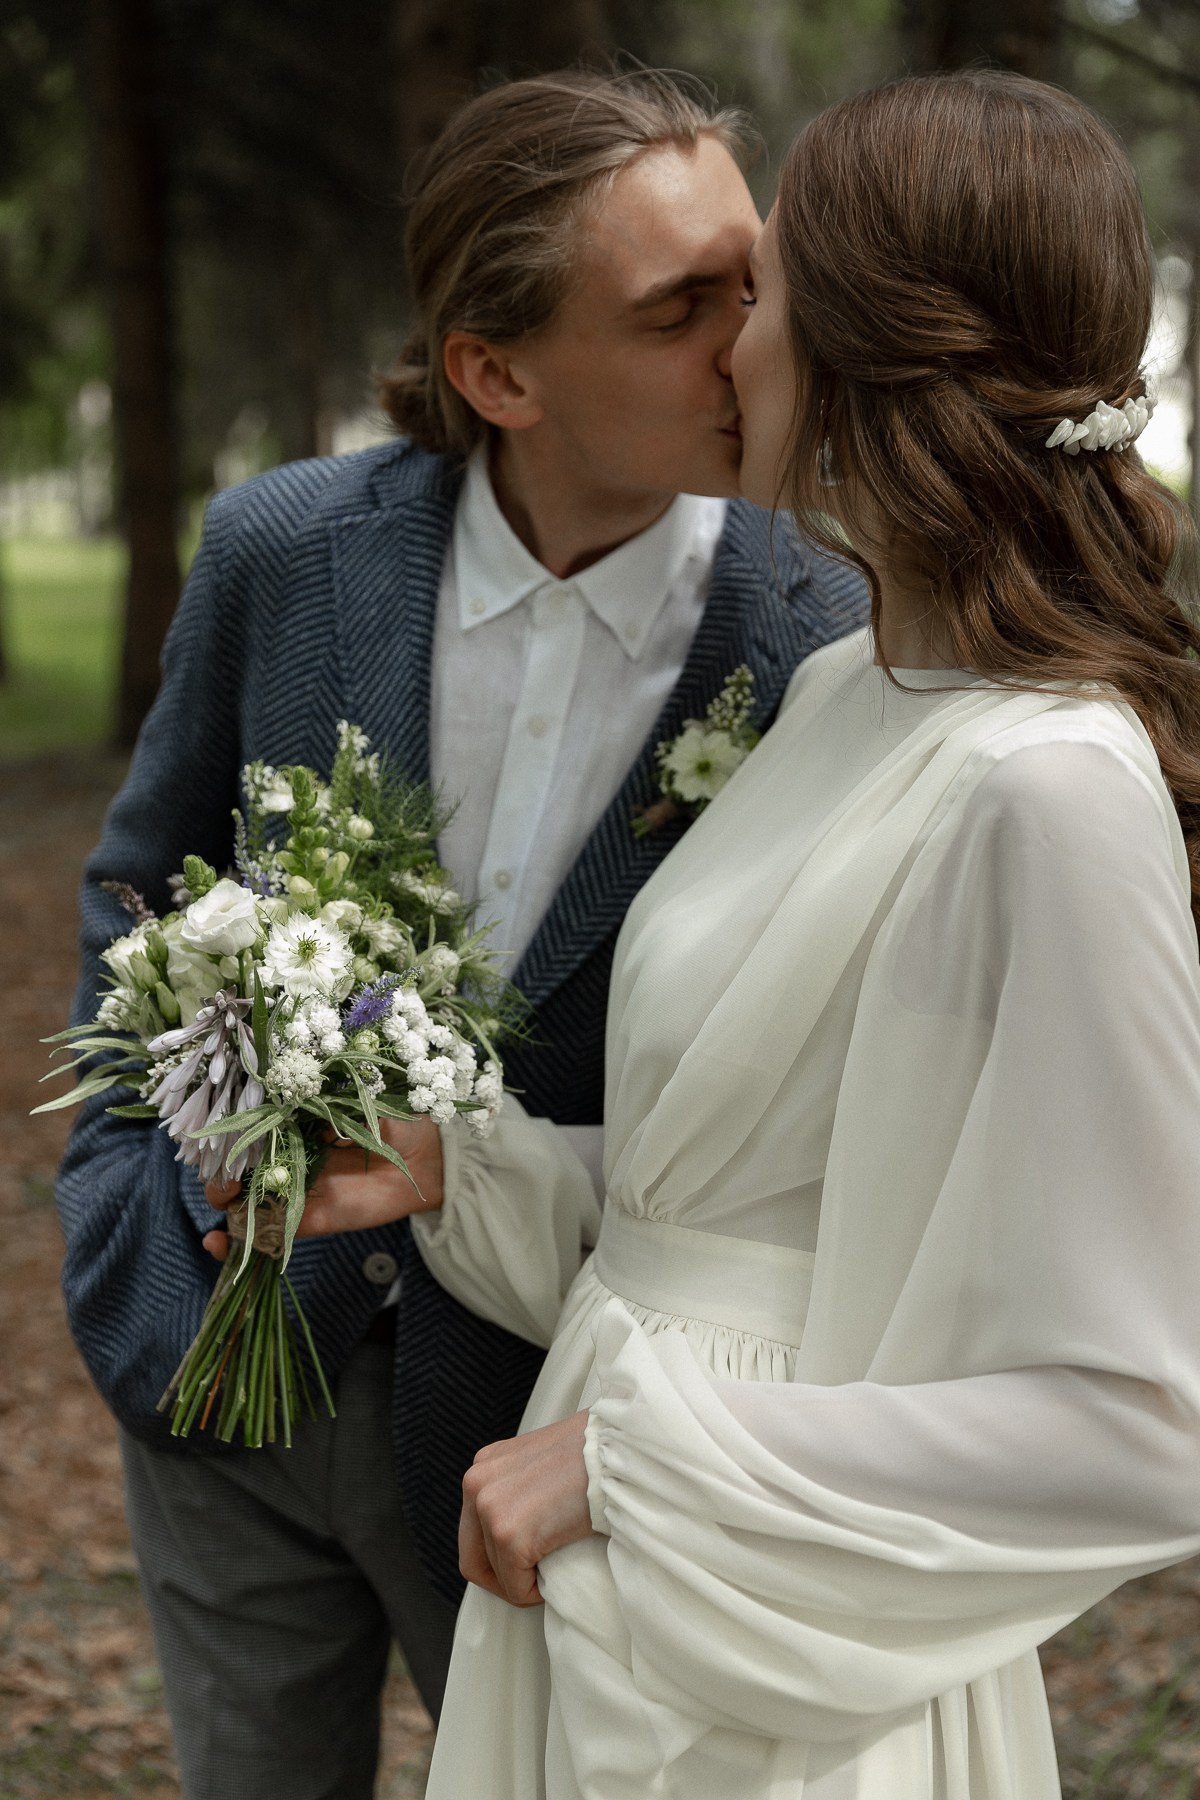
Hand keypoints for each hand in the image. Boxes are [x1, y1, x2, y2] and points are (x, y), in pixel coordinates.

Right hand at [201, 1115, 443, 1260]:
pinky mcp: (310, 1219)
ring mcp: (299, 1190)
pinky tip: (220, 1241)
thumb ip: (314, 1103)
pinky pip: (273, 1231)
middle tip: (219, 1180)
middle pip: (243, 1171)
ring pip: (250, 1203)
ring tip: (219, 1206)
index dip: (228, 1141)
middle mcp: (291, 1158)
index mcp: (296, 1125)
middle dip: (221, 1177)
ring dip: (225, 1209)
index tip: (214, 1146)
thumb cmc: (394, 1117)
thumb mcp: (351, 1097)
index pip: (249, 1133)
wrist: (429, 1155)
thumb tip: (278, 1100)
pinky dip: (245, 1239)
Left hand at [459, 1411, 593, 1606]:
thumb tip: (522, 1525)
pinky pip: (516, 1587)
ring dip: (523, 1582)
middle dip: (502, 1578)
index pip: (474, 1529)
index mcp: (485, 1464)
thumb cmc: (594, 1454)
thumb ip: (521, 1487)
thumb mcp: (542, 1461)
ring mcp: (489, 1509)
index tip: (527, 1564)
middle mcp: (477, 1483)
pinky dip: (534, 1592)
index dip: (499, 1557)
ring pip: (496, 1575)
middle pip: (472, 1558)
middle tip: (533, 1582)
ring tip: (552, 1571)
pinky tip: (556, 1577)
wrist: (616, 1450)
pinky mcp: (509, 1535)